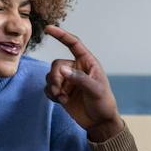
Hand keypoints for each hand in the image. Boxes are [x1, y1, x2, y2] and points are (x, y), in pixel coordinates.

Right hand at [44, 25, 123, 141]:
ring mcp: (68, 80)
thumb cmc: (103, 103)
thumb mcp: (95, 90)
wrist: (99, 122)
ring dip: (53, 87)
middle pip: (57, 64)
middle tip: (60, 91)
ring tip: (62, 98)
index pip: (73, 44)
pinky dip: (51, 94)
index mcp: (87, 63)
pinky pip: (48, 87)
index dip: (61, 35)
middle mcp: (76, 69)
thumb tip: (62, 69)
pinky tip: (61, 101)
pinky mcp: (62, 91)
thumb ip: (79, 78)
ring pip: (50, 76)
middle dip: (55, 77)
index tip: (48, 28)